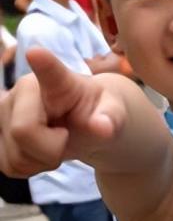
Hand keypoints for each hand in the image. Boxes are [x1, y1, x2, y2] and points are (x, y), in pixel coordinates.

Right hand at [0, 47, 125, 177]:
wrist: (85, 123)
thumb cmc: (98, 112)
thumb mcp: (113, 115)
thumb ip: (110, 119)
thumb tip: (103, 127)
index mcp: (59, 81)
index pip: (51, 72)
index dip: (43, 63)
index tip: (36, 53)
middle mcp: (22, 90)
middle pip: (23, 131)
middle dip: (51, 149)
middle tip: (67, 138)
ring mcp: (2, 111)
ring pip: (14, 155)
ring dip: (41, 160)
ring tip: (55, 143)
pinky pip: (9, 166)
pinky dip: (29, 167)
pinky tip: (40, 151)